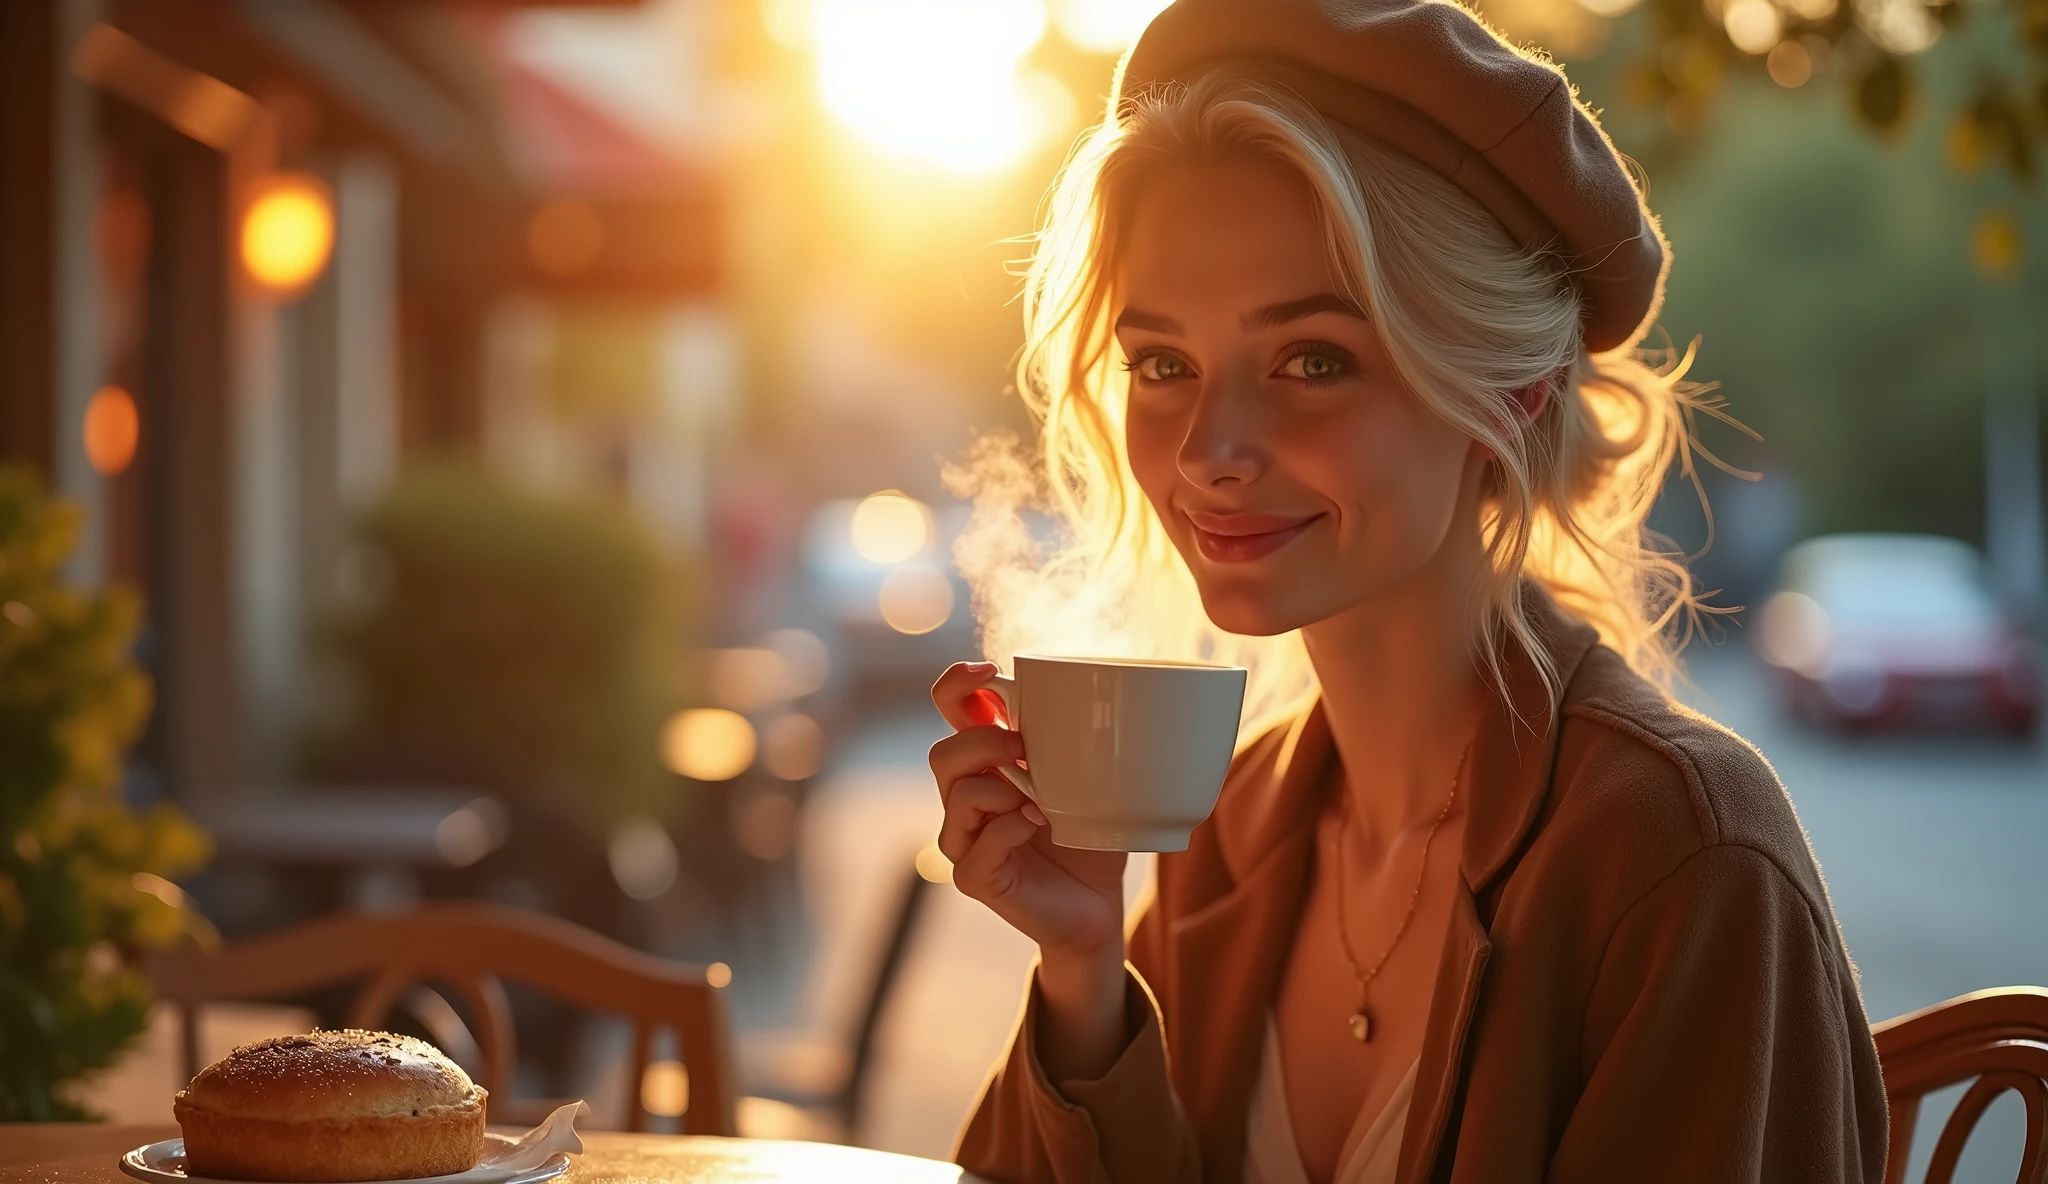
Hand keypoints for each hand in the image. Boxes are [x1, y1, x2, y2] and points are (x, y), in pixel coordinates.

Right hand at [928, 662, 1127, 961]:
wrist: (1098, 907)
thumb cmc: (1093, 837)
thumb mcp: (1092, 777)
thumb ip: (1077, 739)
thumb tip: (1098, 688)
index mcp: (989, 763)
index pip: (949, 710)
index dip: (956, 684)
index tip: (989, 670)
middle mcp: (967, 797)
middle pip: (942, 754)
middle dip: (983, 743)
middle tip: (1024, 750)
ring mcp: (965, 840)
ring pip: (956, 796)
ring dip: (1002, 790)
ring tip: (1040, 803)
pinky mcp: (975, 877)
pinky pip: (976, 847)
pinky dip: (1009, 831)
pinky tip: (1037, 828)